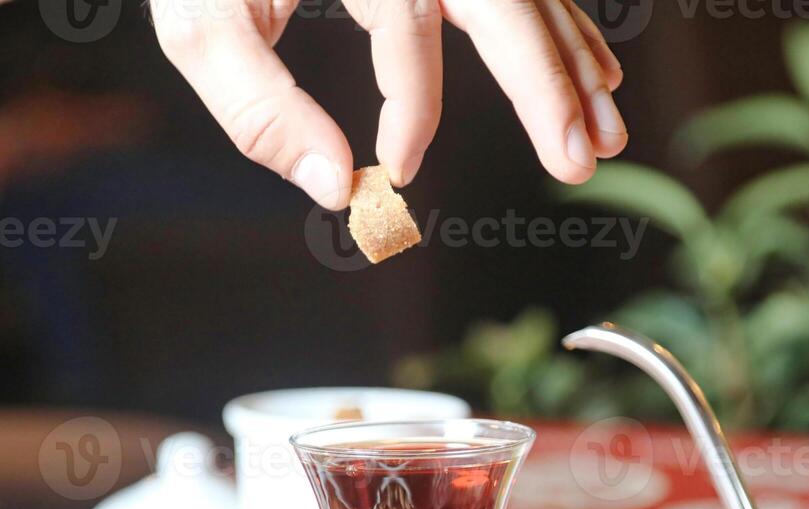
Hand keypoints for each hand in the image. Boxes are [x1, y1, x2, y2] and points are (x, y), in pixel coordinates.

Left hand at [149, 0, 625, 209]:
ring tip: (605, 132)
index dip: (414, 105)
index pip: (409, 25)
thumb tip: (331, 186)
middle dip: (548, 83)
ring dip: (573, 61)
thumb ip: (257, 108)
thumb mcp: (203, 22)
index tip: (400, 169)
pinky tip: (594, 69)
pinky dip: (561, 26)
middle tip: (578, 159)